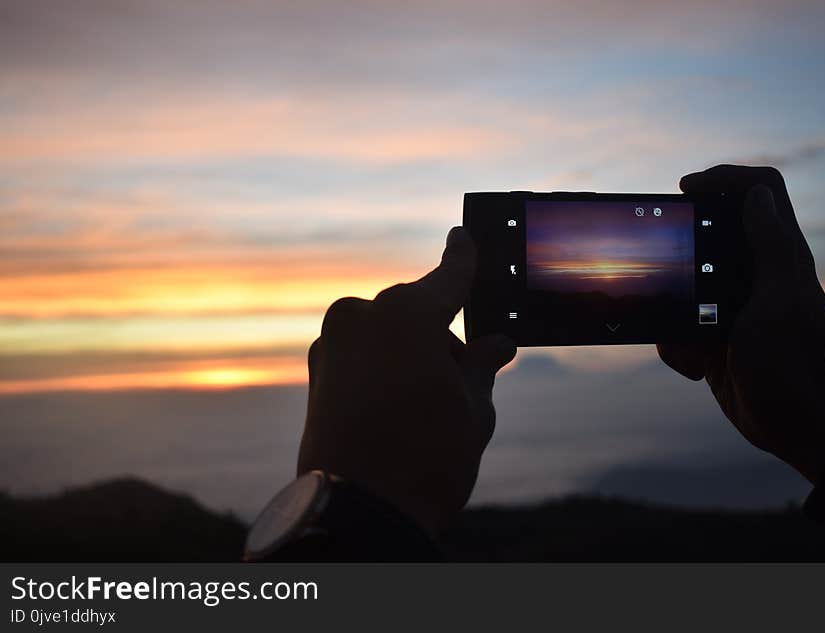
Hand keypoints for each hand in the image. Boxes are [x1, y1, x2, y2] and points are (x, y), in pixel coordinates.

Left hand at [297, 227, 515, 534]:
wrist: (356, 515)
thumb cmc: (425, 461)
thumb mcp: (473, 412)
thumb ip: (482, 367)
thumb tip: (496, 345)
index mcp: (406, 316)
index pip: (448, 277)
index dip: (463, 257)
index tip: (463, 235)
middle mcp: (361, 318)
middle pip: (415, 311)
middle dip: (442, 334)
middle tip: (465, 373)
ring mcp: (332, 344)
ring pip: (386, 332)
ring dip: (410, 353)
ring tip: (428, 406)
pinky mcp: (316, 371)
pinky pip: (361, 352)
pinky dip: (383, 366)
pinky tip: (399, 406)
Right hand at [658, 165, 824, 482]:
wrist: (784, 423)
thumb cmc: (787, 362)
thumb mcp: (779, 300)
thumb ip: (771, 246)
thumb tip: (756, 195)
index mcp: (781, 256)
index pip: (760, 190)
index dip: (724, 177)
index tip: (686, 188)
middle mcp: (757, 273)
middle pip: (713, 228)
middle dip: (682, 245)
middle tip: (661, 254)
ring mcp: (733, 303)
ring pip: (686, 280)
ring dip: (674, 306)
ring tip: (685, 336)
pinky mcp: (713, 332)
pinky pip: (678, 322)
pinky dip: (675, 344)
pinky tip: (694, 365)